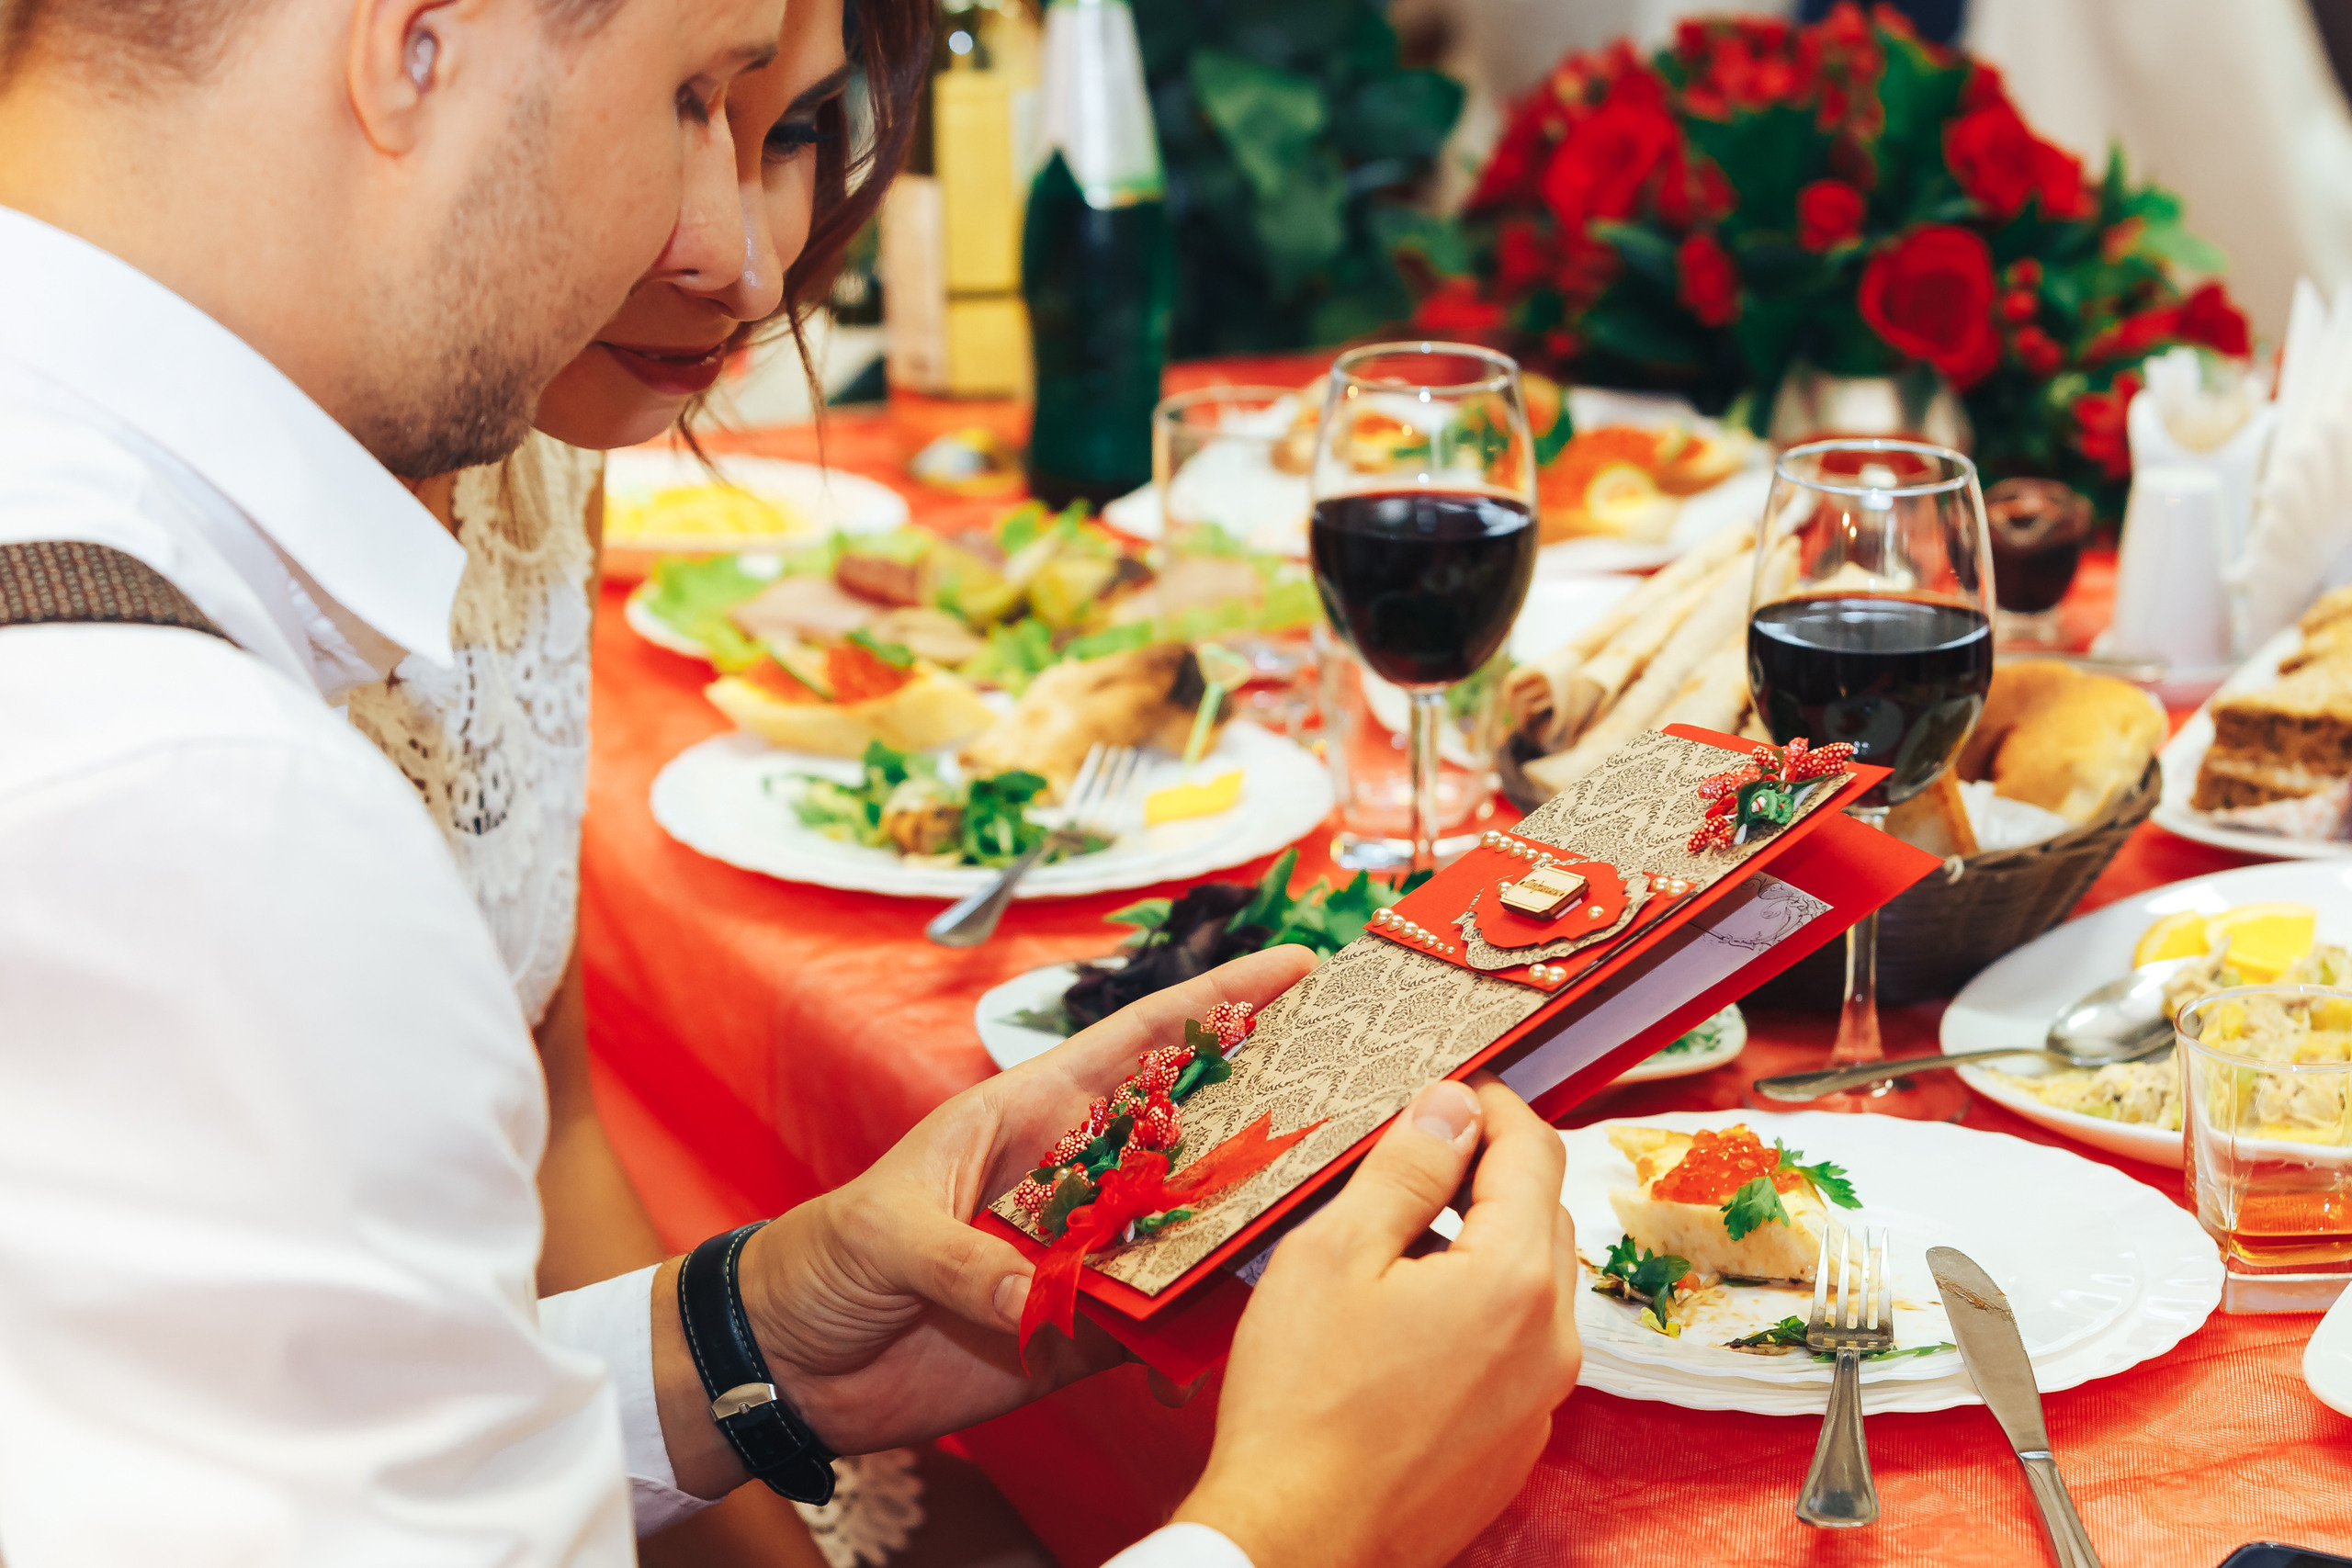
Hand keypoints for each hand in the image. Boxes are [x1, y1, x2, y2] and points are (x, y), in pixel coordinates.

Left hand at [731, 945, 1319, 1458]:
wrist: (795, 1358)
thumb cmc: (828, 1255)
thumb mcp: (887, 1232)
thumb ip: (962, 1259)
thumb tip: (1033, 1296)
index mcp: (1039, 1113)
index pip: (1144, 1041)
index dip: (1222, 999)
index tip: (1301, 967)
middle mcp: (1082, 1175)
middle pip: (1197, 1129)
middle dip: (1275, 1106)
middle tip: (1363, 1095)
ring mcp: (1089, 1252)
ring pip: (1195, 1228)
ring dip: (1250, 1226)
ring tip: (1328, 1215)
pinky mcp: (1083, 1329)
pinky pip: (1159, 1326)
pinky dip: (1198, 1334)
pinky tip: (1244, 1334)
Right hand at [1172, 1073, 1580, 1567]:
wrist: (1294, 1544)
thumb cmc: (1302, 1405)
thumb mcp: (1335, 1255)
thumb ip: (1405, 1169)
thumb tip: (1452, 1107)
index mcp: (1515, 1281)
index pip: (1535, 1152)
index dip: (1493, 1106)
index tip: (1452, 1089)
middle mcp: (1552, 1342)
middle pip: (1542, 1216)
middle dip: (1486, 1173)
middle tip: (1412, 1158)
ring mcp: (1540, 1402)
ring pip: (1531, 1286)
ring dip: (1480, 1245)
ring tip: (1393, 1248)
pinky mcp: (1514, 1446)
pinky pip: (1515, 1351)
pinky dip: (1476, 1314)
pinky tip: (1403, 1328)